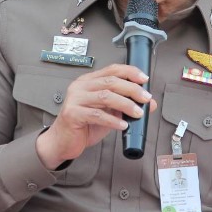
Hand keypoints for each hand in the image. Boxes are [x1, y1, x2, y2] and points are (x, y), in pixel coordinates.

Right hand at [35, 63, 156, 169]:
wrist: (62, 142)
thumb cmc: (84, 126)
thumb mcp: (109, 113)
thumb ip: (126, 106)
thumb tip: (149, 103)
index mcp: (88, 81)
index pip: (111, 70)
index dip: (130, 72)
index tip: (144, 79)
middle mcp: (80, 87)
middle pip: (110, 81)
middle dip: (132, 89)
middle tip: (145, 98)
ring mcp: (75, 99)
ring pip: (105, 96)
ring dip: (125, 104)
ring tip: (137, 113)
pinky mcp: (72, 114)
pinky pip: (96, 115)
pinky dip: (113, 120)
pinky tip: (122, 125)